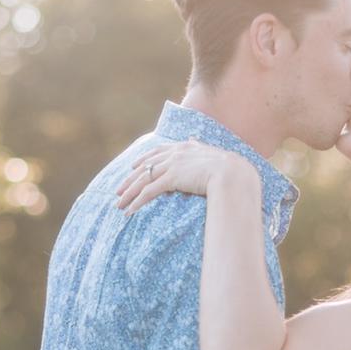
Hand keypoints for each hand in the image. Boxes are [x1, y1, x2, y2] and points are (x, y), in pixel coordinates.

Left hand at [115, 142, 255, 213]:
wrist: (232, 172)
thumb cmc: (228, 167)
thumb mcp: (211, 153)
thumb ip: (200, 148)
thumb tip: (194, 139)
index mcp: (183, 147)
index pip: (157, 152)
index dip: (143, 159)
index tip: (133, 166)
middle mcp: (175, 154)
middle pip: (145, 167)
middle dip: (129, 180)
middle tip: (118, 190)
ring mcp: (172, 165)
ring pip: (143, 180)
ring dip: (129, 193)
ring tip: (119, 204)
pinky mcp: (172, 178)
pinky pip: (149, 191)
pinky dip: (138, 201)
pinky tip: (130, 210)